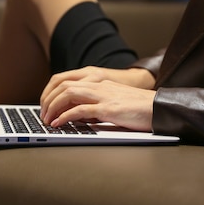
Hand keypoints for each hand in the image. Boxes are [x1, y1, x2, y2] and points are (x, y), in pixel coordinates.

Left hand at [40, 66, 155, 131]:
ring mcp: (103, 96)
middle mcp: (99, 85)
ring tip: (47, 120)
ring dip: (53, 107)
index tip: (45, 106)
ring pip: (68, 93)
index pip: (66, 80)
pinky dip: (66, 116)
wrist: (161, 108)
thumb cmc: (139, 108)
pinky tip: (59, 124)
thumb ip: (96, 104)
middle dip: (47, 99)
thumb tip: (76, 115)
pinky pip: (81, 110)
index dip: (51, 92)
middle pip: (63, 85)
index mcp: (99, 82)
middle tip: (42, 115)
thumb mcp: (113, 101)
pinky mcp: (109, 109)